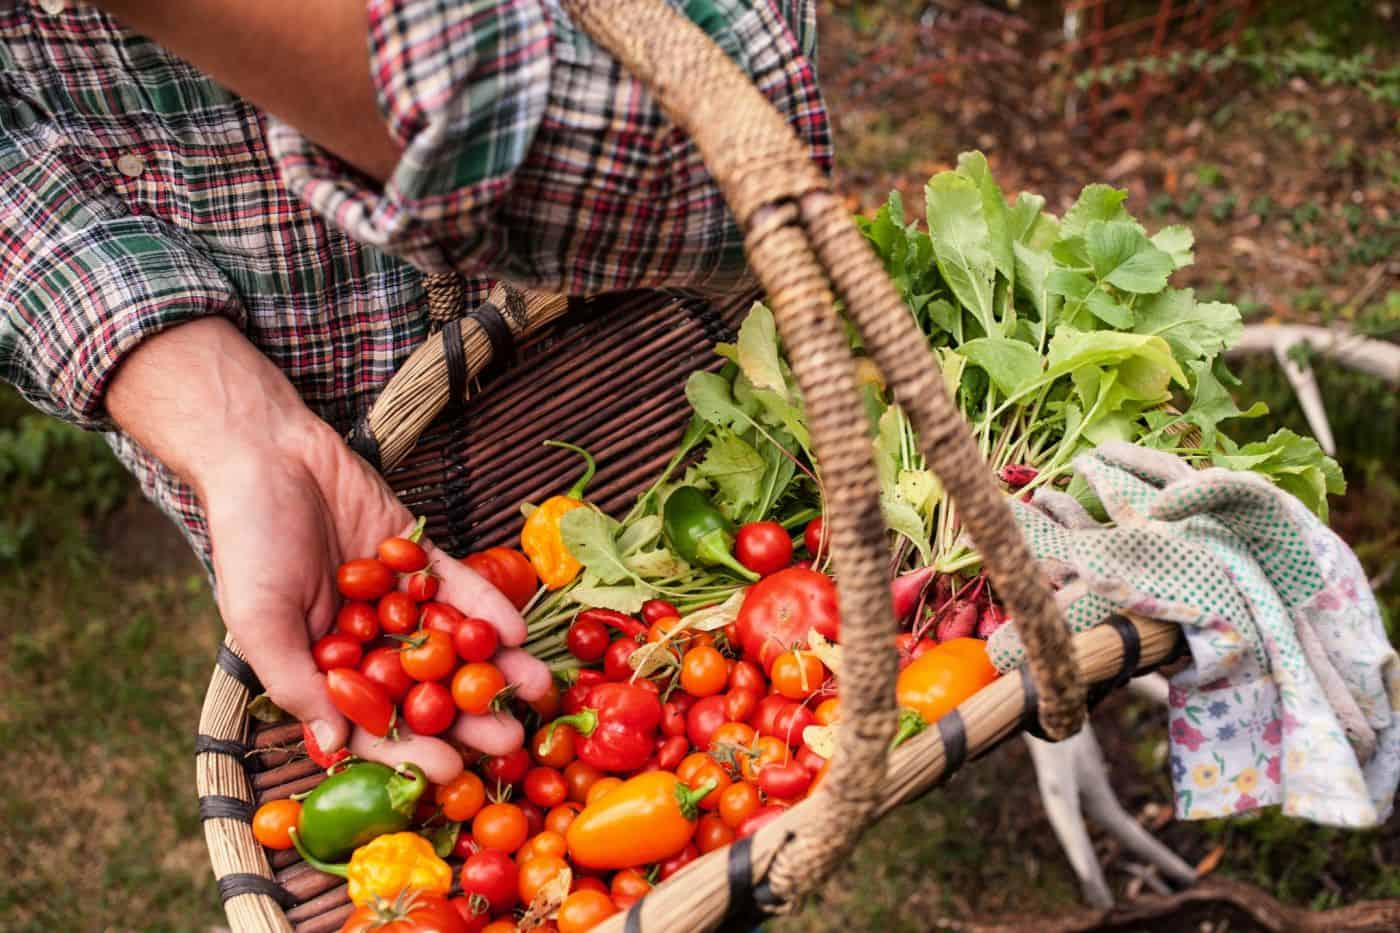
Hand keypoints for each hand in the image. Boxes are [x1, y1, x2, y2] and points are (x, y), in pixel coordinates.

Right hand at [106, 318, 550, 782]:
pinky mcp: (421, 558)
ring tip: (534, 687)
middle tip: (511, 738)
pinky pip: (460, 588)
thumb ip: (294, 680)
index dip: (411, 751)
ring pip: (453, 643)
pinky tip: (518, 629)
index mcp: (326, 669)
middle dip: (469, 717)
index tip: (450, 772)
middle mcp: (368, 642)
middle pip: (426, 691)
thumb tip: (333, 745)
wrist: (266, 455)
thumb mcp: (257, 619)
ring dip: (495, 667)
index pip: (374, 723)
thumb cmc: (247, 542)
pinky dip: (489, 607)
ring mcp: (399, 600)